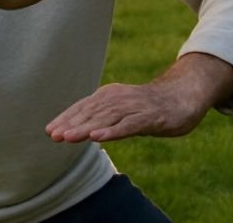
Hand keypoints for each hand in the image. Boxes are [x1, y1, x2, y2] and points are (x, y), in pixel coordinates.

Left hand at [46, 53, 232, 142]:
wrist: (182, 95)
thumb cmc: (148, 106)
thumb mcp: (122, 110)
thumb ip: (103, 117)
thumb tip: (80, 129)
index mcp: (109, 95)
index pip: (83, 107)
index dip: (66, 118)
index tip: (49, 130)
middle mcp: (118, 99)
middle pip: (91, 112)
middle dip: (71, 124)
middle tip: (53, 135)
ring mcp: (134, 107)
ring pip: (106, 119)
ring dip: (86, 128)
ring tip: (68, 137)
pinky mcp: (150, 117)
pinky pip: (128, 125)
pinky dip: (112, 131)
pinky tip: (99, 137)